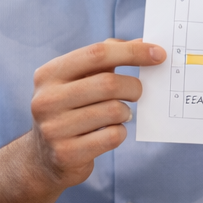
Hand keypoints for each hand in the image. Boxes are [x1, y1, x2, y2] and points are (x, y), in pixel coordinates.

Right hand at [24, 39, 165, 188]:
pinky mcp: (66, 153)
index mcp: (49, 74)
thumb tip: (143, 44)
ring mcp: (54, 128)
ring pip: (113, 111)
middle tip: (138, 92)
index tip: (158, 54)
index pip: (97, 53)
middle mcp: (46, 99)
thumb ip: (105, 59)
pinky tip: (110, 133)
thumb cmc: (70, 110)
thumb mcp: (77, 81)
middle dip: (133, 87)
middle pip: (108, 83)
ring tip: (120, 114)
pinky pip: (112, 137)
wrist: (44, 159)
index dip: (131, 52)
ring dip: (126, 112)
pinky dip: (119, 133)